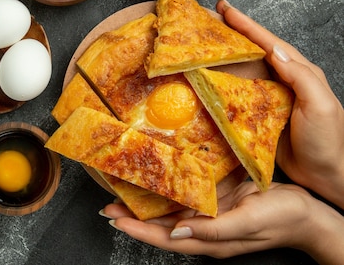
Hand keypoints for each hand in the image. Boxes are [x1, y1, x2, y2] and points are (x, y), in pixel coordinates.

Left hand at [102, 182, 343, 263]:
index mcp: (208, 239)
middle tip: (108, 204)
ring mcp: (210, 214)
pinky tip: (159, 177)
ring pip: (170, 211)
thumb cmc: (281, 219)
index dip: (136, 230)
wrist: (308, 212)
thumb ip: (212, 230)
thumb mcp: (247, 223)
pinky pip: (188, 195)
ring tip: (123, 190)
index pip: (162, 238)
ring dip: (147, 202)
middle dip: (133, 217)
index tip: (113, 219)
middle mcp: (204, 228)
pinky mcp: (218, 200)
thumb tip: (176, 233)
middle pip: (160, 226)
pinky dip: (170, 188)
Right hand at [216, 0, 343, 207]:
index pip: (268, 42)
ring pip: (241, 70)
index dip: (246, 24)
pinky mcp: (256, 116)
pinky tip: (204, 79)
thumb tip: (272, 49)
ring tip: (200, 42)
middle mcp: (281, 81)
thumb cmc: (328, 141)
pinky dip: (219, 84)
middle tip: (206, 18)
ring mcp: (267, 98)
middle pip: (251, 50)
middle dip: (230, 33)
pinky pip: (235, 94)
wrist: (327, 177)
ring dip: (221, 55)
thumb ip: (300, 76)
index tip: (225, 8)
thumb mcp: (320, 105)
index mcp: (298, 72)